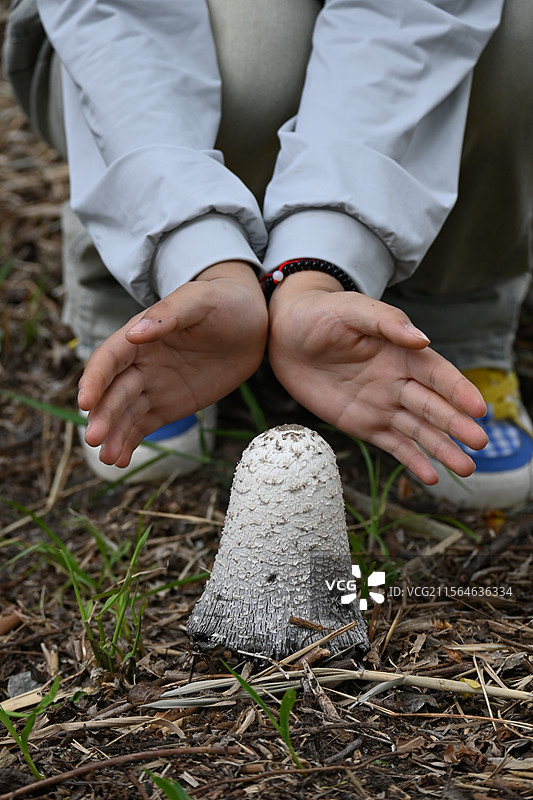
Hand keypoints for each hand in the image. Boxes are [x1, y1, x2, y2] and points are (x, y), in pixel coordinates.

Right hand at [78, 261, 267, 466]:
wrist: (252, 323)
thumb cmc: (224, 302)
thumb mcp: (200, 301)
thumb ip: (169, 316)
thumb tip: (134, 334)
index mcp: (140, 336)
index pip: (109, 359)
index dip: (95, 380)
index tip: (86, 402)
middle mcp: (139, 363)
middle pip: (113, 392)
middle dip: (102, 416)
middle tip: (94, 439)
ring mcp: (152, 386)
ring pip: (125, 414)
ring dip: (113, 435)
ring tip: (109, 457)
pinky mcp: (167, 406)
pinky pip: (143, 426)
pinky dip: (129, 442)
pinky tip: (121, 460)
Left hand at [268, 271, 487, 484]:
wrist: (284, 335)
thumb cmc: (320, 314)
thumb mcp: (349, 310)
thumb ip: (384, 322)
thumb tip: (421, 339)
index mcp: (401, 352)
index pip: (437, 374)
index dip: (458, 390)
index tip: (478, 408)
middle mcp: (398, 381)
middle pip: (433, 406)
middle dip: (456, 425)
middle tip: (480, 442)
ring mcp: (382, 404)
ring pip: (419, 430)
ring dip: (443, 449)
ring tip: (466, 468)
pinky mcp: (363, 424)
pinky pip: (392, 444)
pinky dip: (411, 461)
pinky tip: (431, 477)